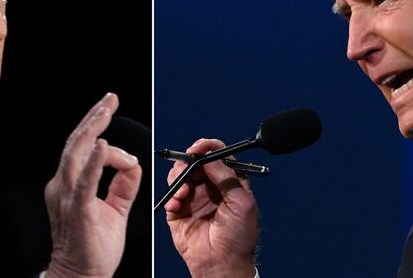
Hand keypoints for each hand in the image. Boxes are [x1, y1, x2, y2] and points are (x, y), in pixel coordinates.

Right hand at [44, 93, 142, 277]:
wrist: (81, 276)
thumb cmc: (93, 249)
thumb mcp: (114, 209)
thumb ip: (123, 185)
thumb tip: (133, 164)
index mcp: (70, 185)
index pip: (83, 149)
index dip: (101, 134)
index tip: (117, 130)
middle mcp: (63, 186)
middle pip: (76, 143)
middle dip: (94, 118)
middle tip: (109, 99)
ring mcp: (67, 196)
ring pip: (76, 153)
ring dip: (93, 128)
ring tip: (106, 110)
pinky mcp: (77, 209)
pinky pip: (84, 181)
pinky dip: (93, 161)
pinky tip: (102, 145)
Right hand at [165, 139, 258, 277]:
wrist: (221, 265)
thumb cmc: (238, 239)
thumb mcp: (242, 203)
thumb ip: (228, 177)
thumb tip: (211, 157)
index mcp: (229, 182)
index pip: (218, 155)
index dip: (208, 147)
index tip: (200, 148)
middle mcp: (210, 187)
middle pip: (195, 161)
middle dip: (189, 161)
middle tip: (187, 166)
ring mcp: (194, 197)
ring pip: (180, 174)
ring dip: (179, 178)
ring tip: (183, 192)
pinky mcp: (179, 209)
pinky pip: (170, 193)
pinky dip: (171, 195)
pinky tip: (177, 204)